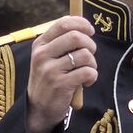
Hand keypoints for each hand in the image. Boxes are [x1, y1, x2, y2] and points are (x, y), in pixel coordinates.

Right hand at [26, 16, 96, 132]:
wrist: (39, 109)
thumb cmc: (49, 80)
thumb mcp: (47, 58)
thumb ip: (61, 43)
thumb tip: (83, 26)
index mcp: (40, 44)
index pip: (63, 24)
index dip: (81, 24)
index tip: (90, 31)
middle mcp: (43, 55)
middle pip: (76, 37)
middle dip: (90, 45)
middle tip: (90, 55)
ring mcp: (50, 70)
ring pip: (84, 55)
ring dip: (92, 63)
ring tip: (87, 72)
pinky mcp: (60, 84)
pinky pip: (87, 72)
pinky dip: (92, 76)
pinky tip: (86, 82)